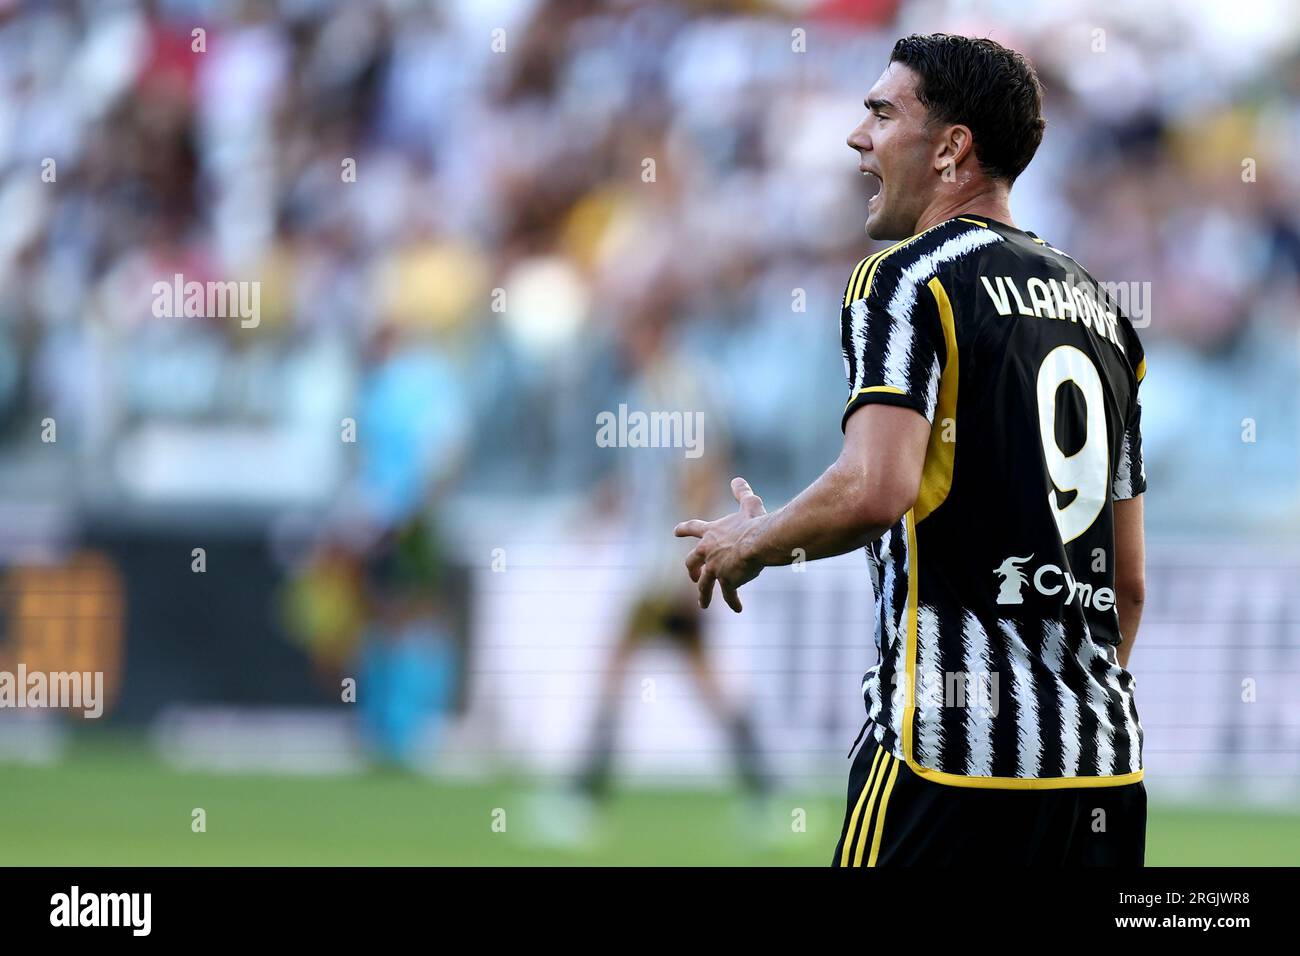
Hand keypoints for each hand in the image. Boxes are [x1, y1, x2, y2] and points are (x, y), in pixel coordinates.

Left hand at [674, 477, 767, 611]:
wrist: (758, 543)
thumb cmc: (754, 522)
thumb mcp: (749, 504)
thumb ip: (742, 493)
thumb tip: (738, 480)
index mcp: (710, 533)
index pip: (692, 528)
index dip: (684, 529)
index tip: (676, 532)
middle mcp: (708, 552)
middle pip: (692, 562)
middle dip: (692, 570)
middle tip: (693, 576)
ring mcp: (715, 568)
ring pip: (704, 584)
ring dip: (703, 594)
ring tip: (703, 603)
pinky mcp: (726, 581)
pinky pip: (728, 594)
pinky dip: (733, 601)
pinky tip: (737, 608)